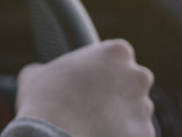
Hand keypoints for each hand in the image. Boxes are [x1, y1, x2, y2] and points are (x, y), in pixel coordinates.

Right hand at [15, 40, 155, 136]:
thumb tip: (38, 73)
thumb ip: (45, 68)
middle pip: (132, 83)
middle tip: (93, 106)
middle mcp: (137, 76)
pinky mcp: (145, 134)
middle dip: (118, 94)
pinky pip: (135, 135)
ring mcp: (144, 107)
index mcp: (117, 52)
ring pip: (136, 112)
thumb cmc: (44, 101)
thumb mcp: (36, 74)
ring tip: (93, 126)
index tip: (91, 83)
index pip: (117, 57)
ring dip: (121, 118)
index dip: (103, 71)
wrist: (52, 136)